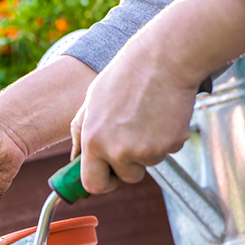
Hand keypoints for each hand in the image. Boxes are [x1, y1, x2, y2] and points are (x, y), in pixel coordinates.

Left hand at [70, 44, 196, 193]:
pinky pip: (167, 151)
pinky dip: (166, 138)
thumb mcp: (90, 103)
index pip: (93, 184)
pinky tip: (161, 115)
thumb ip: (80, 134)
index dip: (102, 182)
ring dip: (148, 148)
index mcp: (93, 141)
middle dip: (129, 166)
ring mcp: (146, 150)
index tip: (108, 176)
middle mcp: (117, 150)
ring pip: (148, 163)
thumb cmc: (124, 78)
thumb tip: (74, 160)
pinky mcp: (170, 144)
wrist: (162, 59)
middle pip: (126, 178)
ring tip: (145, 117)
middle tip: (132, 137)